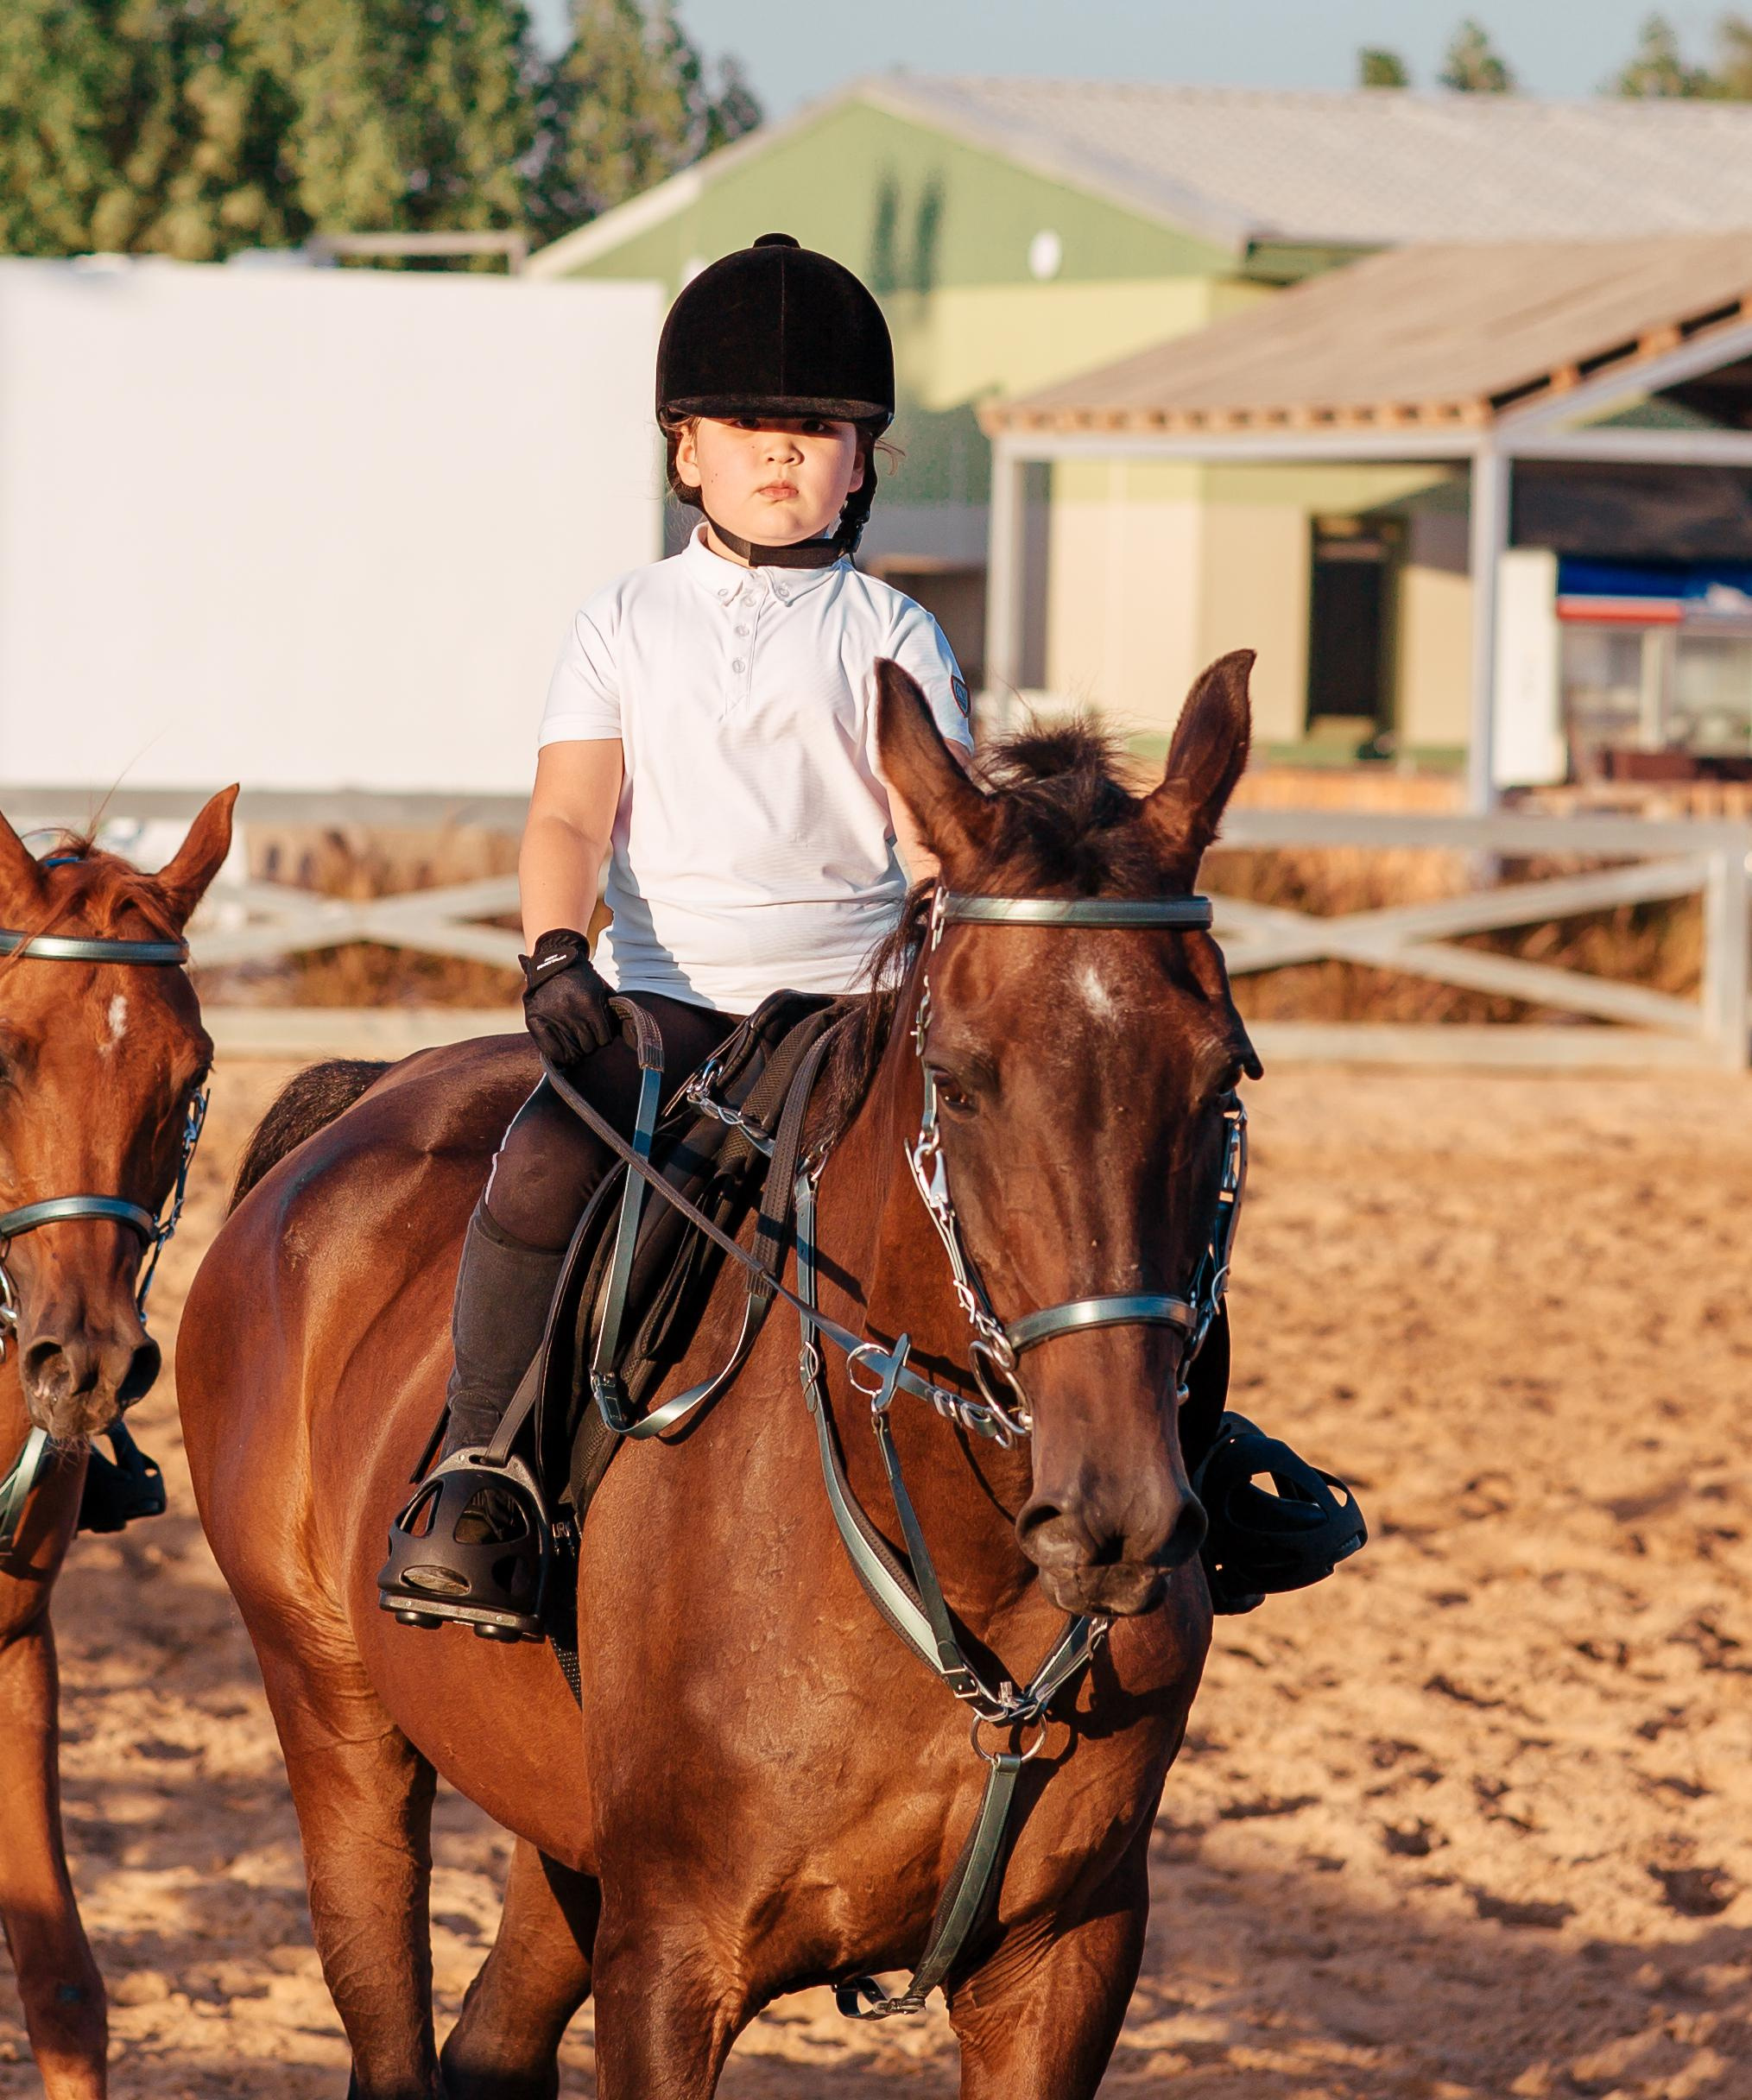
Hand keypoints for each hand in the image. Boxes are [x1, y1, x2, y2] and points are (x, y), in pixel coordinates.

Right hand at [520, 929, 615, 1066]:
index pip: (605, 1038)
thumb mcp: (604, 991)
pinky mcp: (535, 1021)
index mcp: (589, 1002)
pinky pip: (553, 1052)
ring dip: (577, 1049)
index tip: (599, 1030)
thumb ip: (617, 1012)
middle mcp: (569, 1010)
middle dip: (591, 1042)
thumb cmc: (583, 981)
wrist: (554, 965)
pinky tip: (563, 1049)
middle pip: (590, 1046)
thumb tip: (634, 1036)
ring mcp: (551, 1017)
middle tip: (585, 1033)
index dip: (604, 1036)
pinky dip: (560, 1055)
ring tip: (574, 1038)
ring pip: (574, 1052)